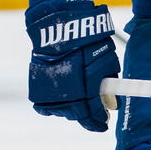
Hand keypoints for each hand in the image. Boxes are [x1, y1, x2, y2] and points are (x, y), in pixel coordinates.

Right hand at [26, 0, 119, 130]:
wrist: (60, 26)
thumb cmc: (88, 41)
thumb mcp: (107, 60)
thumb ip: (109, 83)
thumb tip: (112, 102)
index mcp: (86, 89)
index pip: (93, 114)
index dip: (99, 121)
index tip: (104, 123)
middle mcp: (66, 94)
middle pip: (78, 115)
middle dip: (88, 118)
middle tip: (95, 117)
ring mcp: (50, 92)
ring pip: (63, 111)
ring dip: (73, 110)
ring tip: (80, 104)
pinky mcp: (39, 87)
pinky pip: (46, 105)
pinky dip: (55, 105)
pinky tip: (63, 100)